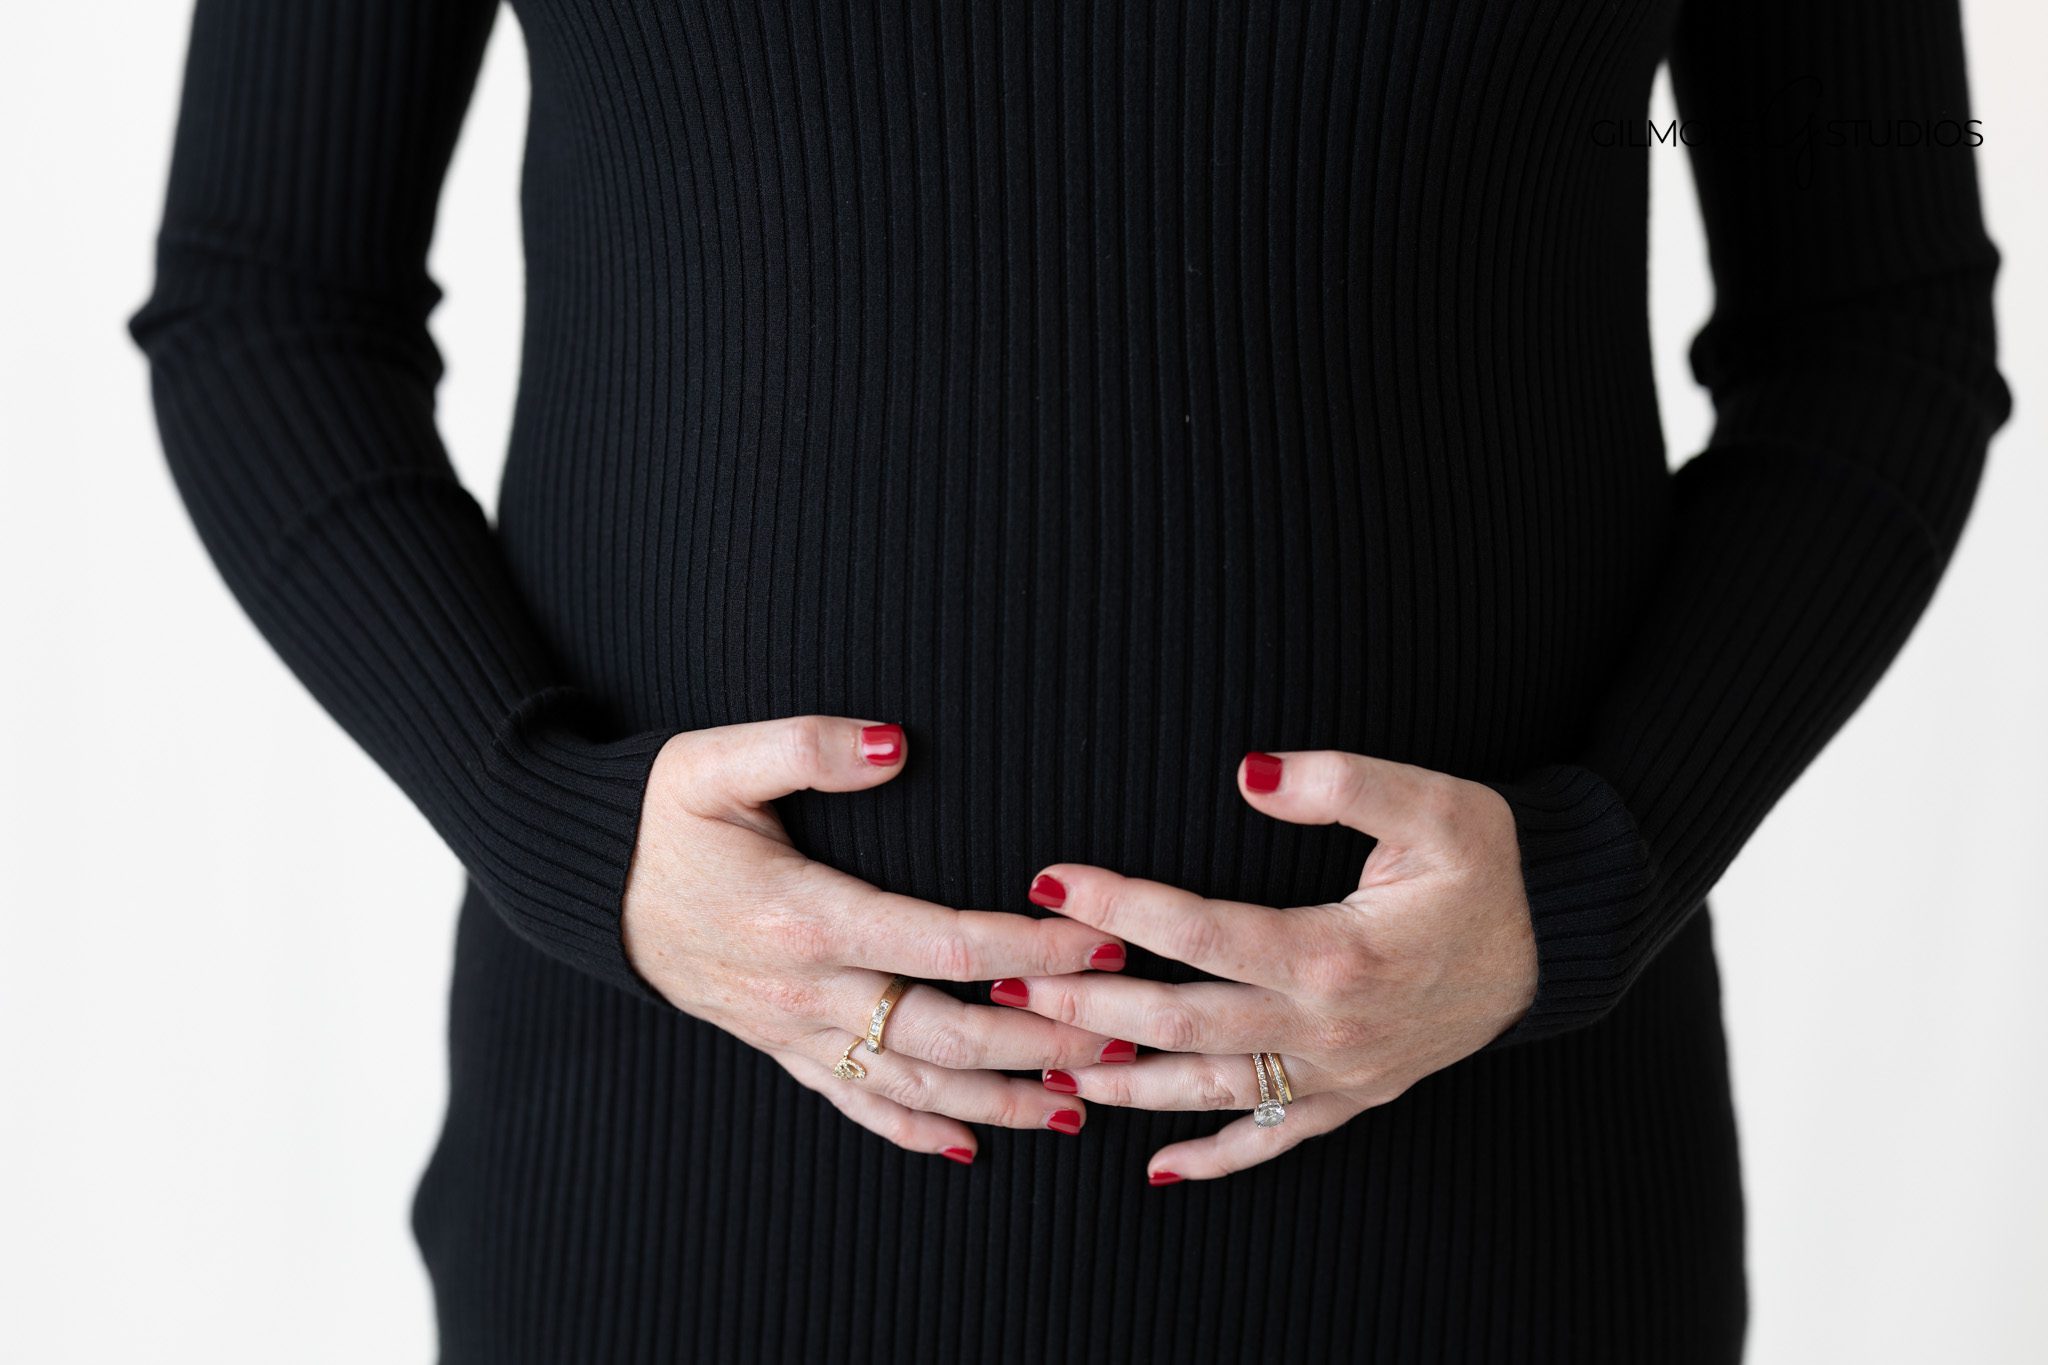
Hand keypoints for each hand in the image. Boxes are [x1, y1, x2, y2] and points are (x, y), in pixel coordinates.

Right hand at [621, 716, 1129, 1162]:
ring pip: (912, 1082)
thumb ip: (806, 744)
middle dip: (1043, 1042)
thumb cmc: (659, 814)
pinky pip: (854, 1102)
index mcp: (805, 917)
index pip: (944, 945)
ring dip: (998, 1098)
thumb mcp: (714, 759)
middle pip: (947, 1033)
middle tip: (1126, 1040)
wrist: (588, 885)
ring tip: (1081, 1106)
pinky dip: (915, 1127)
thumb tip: (894, 744)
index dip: (1030, 949)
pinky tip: (969, 1142)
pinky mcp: (780, 1047)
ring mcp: (793, 1030)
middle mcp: (805, 990)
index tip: (1102, 941)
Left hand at [995, 749, 1537, 1182]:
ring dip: (1127, 1082)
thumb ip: (1343, 783)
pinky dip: (1216, 1157)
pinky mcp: (1357, 1095)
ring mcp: (1342, 1072)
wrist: (1561, 937)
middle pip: (1185, 1023)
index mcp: (1338, 953)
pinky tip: (1159, 1168)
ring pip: (1213, 1091)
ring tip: (1049, 1065)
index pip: (1203, 932)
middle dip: (1092, 1003)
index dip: (1122, 906)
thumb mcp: (1436, 803)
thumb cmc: (1492, 862)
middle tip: (1014, 976)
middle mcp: (1331, 1027)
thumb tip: (1250, 771)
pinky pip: (1276, 1139)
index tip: (1052, 878)